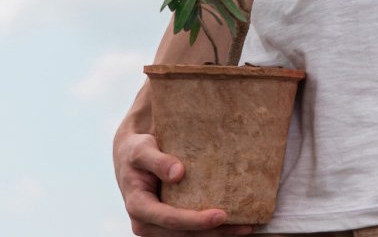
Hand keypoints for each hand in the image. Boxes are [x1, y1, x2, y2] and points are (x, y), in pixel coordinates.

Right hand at [114, 129, 257, 235]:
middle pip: (184, 235)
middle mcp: (147, 223)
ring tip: (246, 227)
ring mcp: (159, 227)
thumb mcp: (141, 150)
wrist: (131, 157)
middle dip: (214, 233)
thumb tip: (178, 173)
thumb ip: (157, 160)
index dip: (195, 220)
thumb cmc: (136, 151)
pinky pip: (192, 232)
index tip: (221, 215)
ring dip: (218, 235)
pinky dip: (213, 231)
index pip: (170, 219)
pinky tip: (235, 224)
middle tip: (244, 226)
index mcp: (138, 206)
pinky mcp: (170, 226)